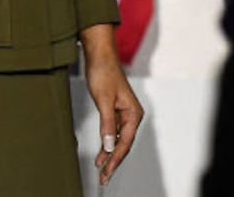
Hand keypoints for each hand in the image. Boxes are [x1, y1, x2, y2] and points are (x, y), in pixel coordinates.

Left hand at [80, 23, 142, 186]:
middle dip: (113, 162)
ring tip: (101, 170)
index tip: (106, 172)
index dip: (115, 159)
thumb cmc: (104, 73)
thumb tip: (110, 145)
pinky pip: (113, 132)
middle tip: (103, 178)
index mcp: (134, 113)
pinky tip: (102, 153)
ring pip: (118, 140)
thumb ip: (108, 124)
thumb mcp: (104, 100)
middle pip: (123, 144)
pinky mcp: (115, 110)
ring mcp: (124, 113)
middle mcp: (132, 115)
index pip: (125, 142)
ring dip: (110, 154)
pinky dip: (107, 143)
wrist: (99, 55)